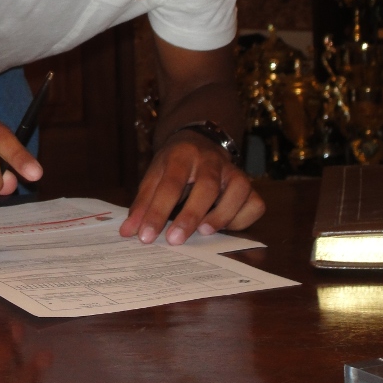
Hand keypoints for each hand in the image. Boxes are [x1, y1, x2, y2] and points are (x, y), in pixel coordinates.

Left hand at [119, 130, 263, 244]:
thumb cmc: (175, 164)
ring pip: (237, 191)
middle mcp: (211, 160)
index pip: (170, 184)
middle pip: (206, 186)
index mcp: (182, 155)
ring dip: (221, 215)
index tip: (145, 236)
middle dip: (190, 215)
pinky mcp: (250, 186)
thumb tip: (128, 232)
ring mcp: (233, 172)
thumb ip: (143, 203)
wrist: (200, 141)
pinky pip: (254, 204)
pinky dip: (242, 219)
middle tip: (174, 240)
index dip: (157, 211)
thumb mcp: (154, 175)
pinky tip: (225, 227)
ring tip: (204, 232)